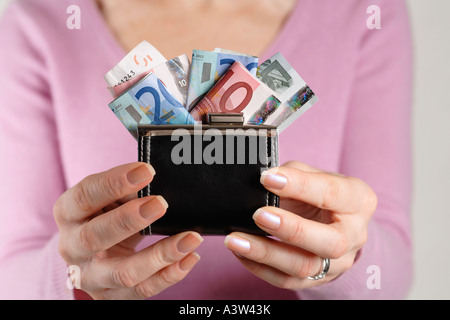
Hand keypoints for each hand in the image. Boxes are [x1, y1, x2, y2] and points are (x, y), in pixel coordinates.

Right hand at [53, 162, 202, 298]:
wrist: (92, 253)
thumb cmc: (105, 214)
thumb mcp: (108, 198)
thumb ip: (126, 190)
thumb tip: (154, 179)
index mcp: (68, 214)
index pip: (84, 197)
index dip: (113, 183)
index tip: (146, 171)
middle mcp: (72, 248)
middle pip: (94, 237)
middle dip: (129, 220)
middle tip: (161, 203)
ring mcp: (90, 277)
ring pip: (123, 273)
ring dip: (160, 255)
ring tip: (191, 238)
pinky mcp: (110, 296)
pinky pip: (143, 290)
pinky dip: (170, 275)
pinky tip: (190, 257)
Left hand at [224, 161, 376, 289]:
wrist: (336, 221)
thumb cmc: (321, 192)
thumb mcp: (315, 174)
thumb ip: (292, 174)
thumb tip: (262, 181)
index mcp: (358, 200)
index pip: (331, 193)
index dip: (299, 185)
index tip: (267, 178)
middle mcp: (354, 235)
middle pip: (329, 242)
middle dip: (290, 229)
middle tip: (258, 215)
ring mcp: (337, 263)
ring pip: (304, 266)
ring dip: (266, 253)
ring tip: (236, 239)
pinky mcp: (316, 279)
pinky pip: (286, 280)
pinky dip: (259, 267)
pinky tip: (240, 252)